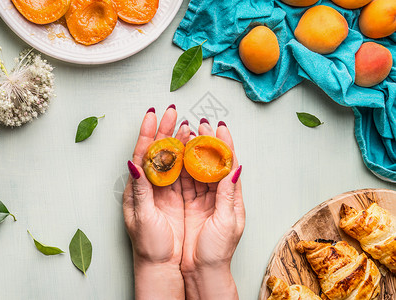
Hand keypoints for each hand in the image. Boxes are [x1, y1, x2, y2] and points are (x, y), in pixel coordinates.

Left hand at [123, 106, 189, 299]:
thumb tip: (134, 163)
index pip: (142, 154)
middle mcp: (151, 186)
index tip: (152, 115)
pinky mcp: (179, 198)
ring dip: (178, 141)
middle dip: (164, 130)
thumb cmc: (149, 245)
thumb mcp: (142, 217)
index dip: (147, 133)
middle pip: (158, 152)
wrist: (163, 265)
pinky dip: (190, 158)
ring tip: (186, 124)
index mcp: (138, 188)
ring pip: (173, 160)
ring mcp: (166, 191)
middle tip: (172, 112)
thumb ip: (140, 189)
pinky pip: (185, 173)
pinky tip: (195, 147)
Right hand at [180, 120, 244, 299]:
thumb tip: (235, 169)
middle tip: (201, 124)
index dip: (225, 145)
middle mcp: (217, 195)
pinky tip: (176, 155)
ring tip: (187, 133)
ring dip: (192, 151)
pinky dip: (180, 167)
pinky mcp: (186, 204)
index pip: (230, 164)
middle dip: (207, 142)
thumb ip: (228, 195)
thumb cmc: (217, 251)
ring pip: (196, 169)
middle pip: (212, 162)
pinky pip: (183, 181)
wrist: (200, 271)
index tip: (220, 127)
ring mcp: (201, 199)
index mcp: (231, 198)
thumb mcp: (227, 221)